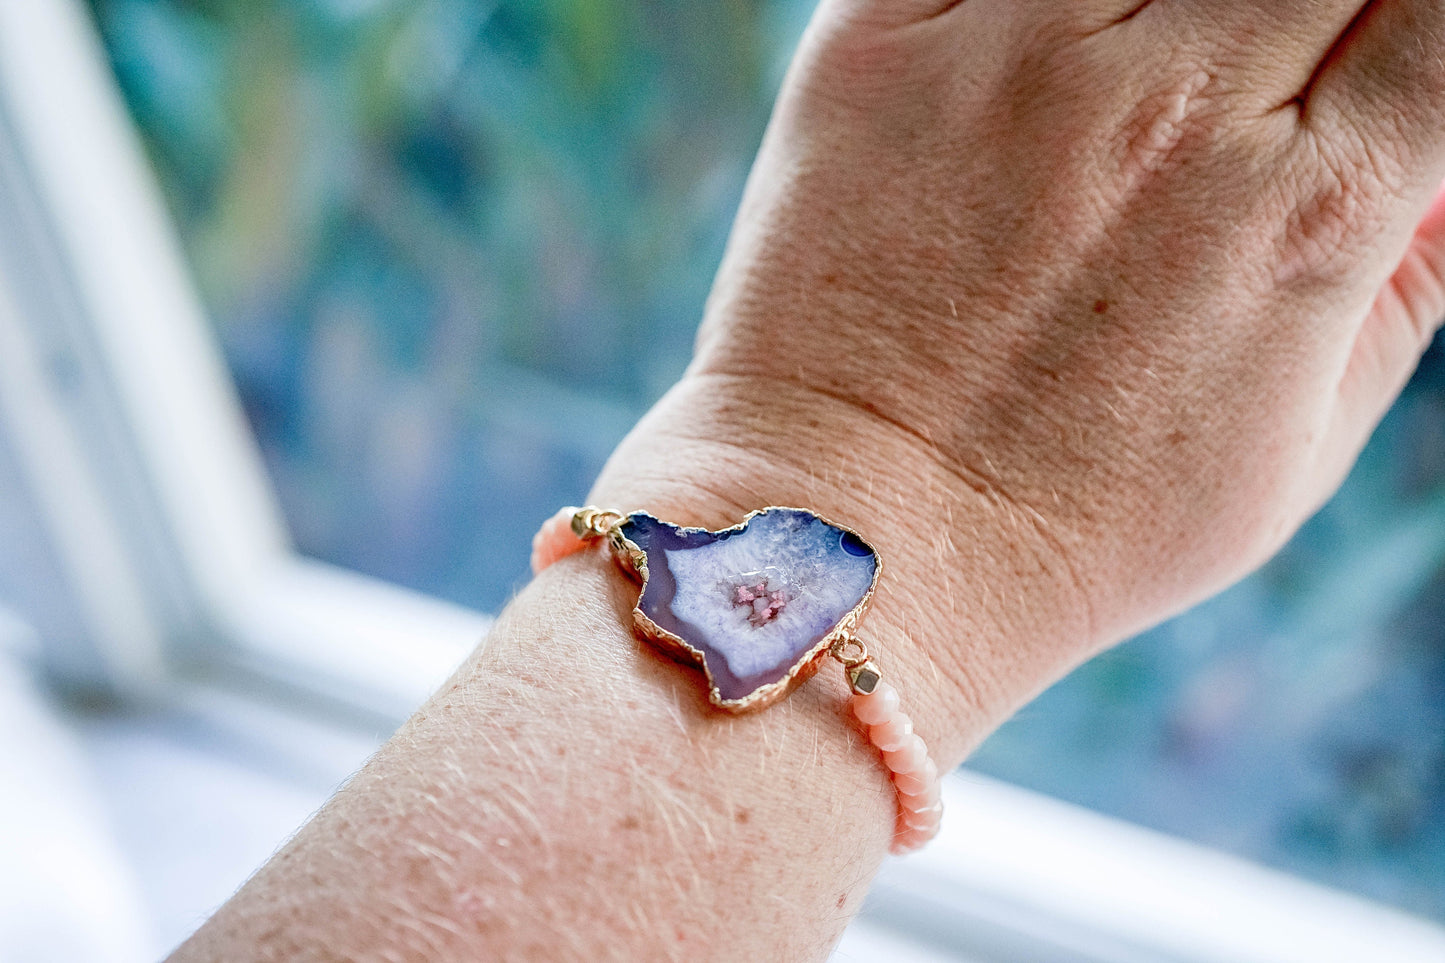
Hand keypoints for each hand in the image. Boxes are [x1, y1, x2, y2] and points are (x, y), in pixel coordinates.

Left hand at [593, 0, 1444, 745]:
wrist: (859, 548)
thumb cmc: (1080, 529)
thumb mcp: (1300, 443)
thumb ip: (1413, 283)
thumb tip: (1440, 166)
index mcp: (1307, 210)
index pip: (1442, 10)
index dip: (1413, 27)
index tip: (1365, 60)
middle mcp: (1171, 109)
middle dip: (1299, 13)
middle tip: (1237, 77)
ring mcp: (1014, 62)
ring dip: (1168, 1)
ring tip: (1131, 80)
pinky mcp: (874, 44)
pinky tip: (1037, 52)